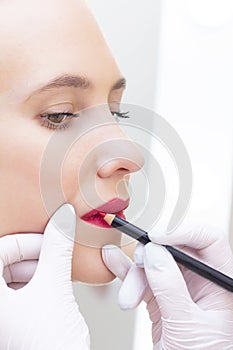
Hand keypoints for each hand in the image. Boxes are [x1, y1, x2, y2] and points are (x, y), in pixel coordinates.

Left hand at [0, 204, 89, 349]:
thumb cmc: (48, 346)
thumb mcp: (54, 288)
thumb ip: (58, 248)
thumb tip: (63, 219)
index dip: (26, 242)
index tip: (49, 241)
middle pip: (4, 264)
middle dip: (34, 258)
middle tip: (55, 260)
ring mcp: (1, 318)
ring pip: (12, 279)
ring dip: (37, 273)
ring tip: (56, 278)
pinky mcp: (10, 326)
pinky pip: (18, 296)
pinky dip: (36, 288)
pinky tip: (52, 292)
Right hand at [102, 224, 232, 348]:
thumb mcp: (188, 326)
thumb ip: (171, 288)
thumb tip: (154, 254)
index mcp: (219, 282)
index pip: (209, 240)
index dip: (184, 231)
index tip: (157, 236)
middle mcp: (200, 280)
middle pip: (175, 248)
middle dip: (152, 254)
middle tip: (139, 262)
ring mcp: (178, 287)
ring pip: (154, 262)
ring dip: (135, 275)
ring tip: (127, 297)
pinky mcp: (158, 297)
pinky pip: (141, 277)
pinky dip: (125, 270)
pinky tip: (113, 260)